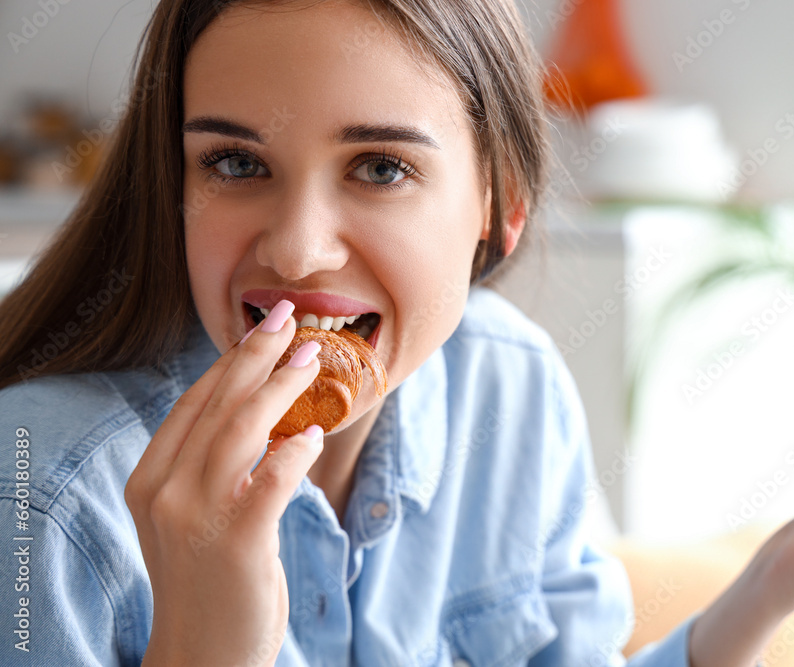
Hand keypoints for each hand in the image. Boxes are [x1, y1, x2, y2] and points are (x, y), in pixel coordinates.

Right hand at [125, 301, 322, 666]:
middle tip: (290, 315)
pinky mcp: (237, 541)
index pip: (192, 404)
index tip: (261, 326)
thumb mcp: (191, 517)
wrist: (203, 657)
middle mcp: (166, 492)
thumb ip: (209, 468)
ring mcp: (198, 516)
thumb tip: (257, 413)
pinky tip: (316, 434)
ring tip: (313, 357)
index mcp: (150, 481)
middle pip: (217, 404)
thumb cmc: (208, 582)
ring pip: (242, 429)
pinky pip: (273, 478)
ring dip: (281, 387)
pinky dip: (297, 451)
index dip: (230, 361)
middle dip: (257, 354)